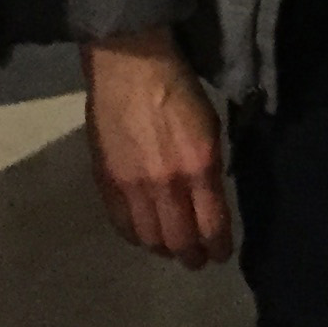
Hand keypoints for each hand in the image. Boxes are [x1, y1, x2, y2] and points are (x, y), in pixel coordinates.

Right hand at [82, 29, 231, 266]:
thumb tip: (209, 201)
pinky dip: (135, 236)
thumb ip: (210, 170)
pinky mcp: (106, 182)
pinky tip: (144, 234)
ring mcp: (132, 186)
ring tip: (171, 249)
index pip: (212, 225)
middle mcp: (166, 184)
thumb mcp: (212, 129)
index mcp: (199, 167)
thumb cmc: (180, 90)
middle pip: (179, 241)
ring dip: (163, 249)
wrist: (131, 66)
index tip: (221, 255)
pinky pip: (121, 224)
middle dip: (191, 256)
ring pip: (149, 239)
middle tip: (196, 260)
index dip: (218, 248)